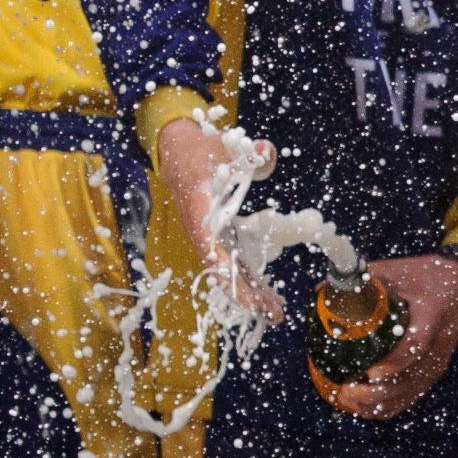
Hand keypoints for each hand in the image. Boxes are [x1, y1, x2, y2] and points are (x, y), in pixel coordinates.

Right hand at [153, 115, 279, 321]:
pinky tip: (272, 298)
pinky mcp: (222, 238)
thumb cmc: (200, 151)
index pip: (209, 246)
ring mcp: (212, 238)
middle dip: (245, 294)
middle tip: (270, 313)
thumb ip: (247, 150)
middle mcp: (203, 232)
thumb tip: (266, 153)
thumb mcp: (221, 144)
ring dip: (253, 294)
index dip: (224, 269)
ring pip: (232, 272)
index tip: (239, 290)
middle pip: (223, 270)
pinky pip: (237, 264)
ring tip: (277, 314)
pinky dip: (253, 281)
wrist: (179, 153)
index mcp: (199, 212)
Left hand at [319, 254, 457, 420]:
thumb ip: (362, 279)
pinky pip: (410, 397)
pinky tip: (362, 407)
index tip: (372, 374)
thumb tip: (321, 290)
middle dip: (376, 393)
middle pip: (410, 380)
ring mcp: (436, 363)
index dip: (395, 363)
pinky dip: (386, 407)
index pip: (417, 346)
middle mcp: (438, 346)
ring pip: (408, 394)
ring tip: (346, 398)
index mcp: (432, 316)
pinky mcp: (432, 373)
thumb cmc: (427, 277)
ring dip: (377, 404)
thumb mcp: (398, 271)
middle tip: (347, 390)